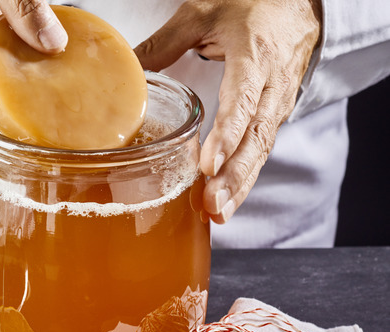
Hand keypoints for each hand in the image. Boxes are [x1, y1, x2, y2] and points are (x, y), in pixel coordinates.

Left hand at [134, 0, 321, 223]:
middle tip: (211, 205)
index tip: (208, 165)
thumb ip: (165, 42)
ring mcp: (276, 105)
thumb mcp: (203, 13)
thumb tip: (128, 69)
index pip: (242, 102)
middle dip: (233, 176)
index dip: (226, 136)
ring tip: (216, 215)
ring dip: (239, 185)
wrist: (299, 4)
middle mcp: (271, 87)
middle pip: (255, 139)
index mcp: (254, 58)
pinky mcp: (273, 116)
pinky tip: (225, 203)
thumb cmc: (251, 7)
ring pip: (260, 151)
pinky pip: (260, 151)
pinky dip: (244, 178)